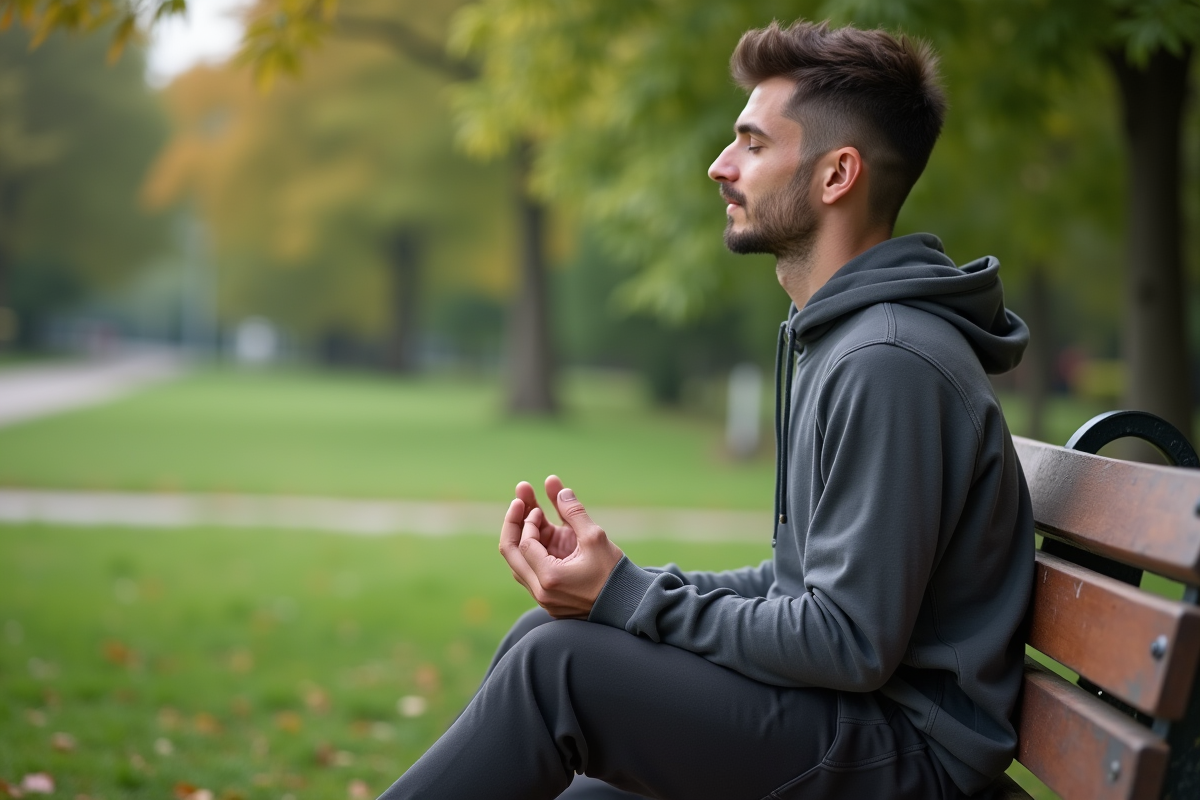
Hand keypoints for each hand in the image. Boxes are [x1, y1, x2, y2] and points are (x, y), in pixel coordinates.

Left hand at [499, 485, 623, 618]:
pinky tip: (541, 529)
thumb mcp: (595, 538)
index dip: (530, 521)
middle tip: (518, 501)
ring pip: (520, 563)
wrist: (626, 604)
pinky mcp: (549, 597)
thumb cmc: (613, 574)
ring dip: (523, 535)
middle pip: (511, 554)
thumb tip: (560, 491)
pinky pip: (531, 571)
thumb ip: (574, 512)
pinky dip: (534, 549)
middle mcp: (540, 591)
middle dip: (513, 524)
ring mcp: (543, 597)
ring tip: (532, 510)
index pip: (525, 544)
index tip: (540, 508)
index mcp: (550, 578)